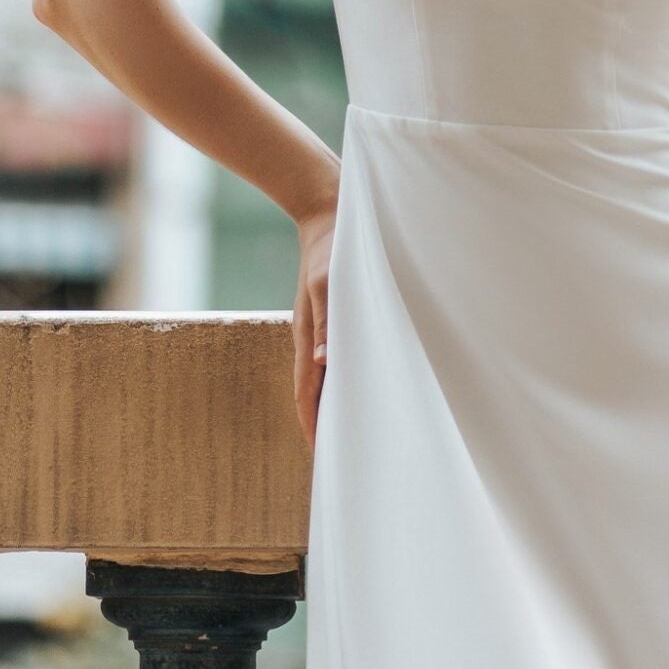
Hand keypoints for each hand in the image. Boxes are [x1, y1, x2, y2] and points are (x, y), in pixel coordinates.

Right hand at [291, 197, 338, 450]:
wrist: (328, 210)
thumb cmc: (332, 245)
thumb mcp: (328, 281)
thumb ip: (327, 318)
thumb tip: (323, 361)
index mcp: (307, 334)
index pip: (306, 392)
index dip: (313, 425)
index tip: (322, 456)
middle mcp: (314, 337)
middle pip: (315, 392)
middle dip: (325, 424)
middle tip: (343, 458)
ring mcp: (323, 327)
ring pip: (327, 377)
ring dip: (336, 404)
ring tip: (354, 432)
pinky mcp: (335, 316)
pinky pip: (339, 357)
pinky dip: (345, 378)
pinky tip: (362, 384)